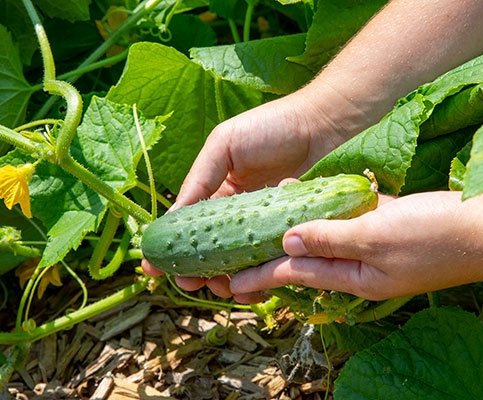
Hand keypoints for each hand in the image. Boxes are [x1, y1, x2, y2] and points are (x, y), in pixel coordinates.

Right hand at [141, 84, 368, 285]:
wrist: (323, 126)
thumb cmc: (272, 128)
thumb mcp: (225, 145)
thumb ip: (200, 179)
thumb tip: (170, 218)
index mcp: (219, 192)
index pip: (191, 227)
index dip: (173, 249)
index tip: (155, 269)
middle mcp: (240, 213)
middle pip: (215, 252)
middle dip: (200, 273)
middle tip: (192, 285)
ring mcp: (266, 226)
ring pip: (243, 263)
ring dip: (231, 280)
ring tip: (228, 288)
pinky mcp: (291, 233)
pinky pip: (274, 260)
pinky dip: (263, 275)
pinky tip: (258, 285)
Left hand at [228, 185, 482, 302]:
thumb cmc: (435, 236)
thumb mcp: (377, 237)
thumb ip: (330, 238)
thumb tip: (287, 240)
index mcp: (357, 278)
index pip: (298, 274)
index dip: (262, 275)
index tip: (229, 281)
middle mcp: (362, 264)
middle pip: (307, 260)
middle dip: (270, 257)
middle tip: (233, 255)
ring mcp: (375, 243)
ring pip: (324, 237)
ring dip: (294, 229)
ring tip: (258, 220)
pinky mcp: (387, 222)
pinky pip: (346, 218)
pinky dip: (324, 209)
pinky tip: (304, 194)